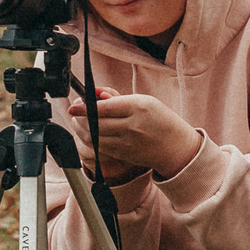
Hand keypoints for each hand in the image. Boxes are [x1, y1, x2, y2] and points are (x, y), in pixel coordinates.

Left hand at [80, 88, 201, 181]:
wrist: (175, 146)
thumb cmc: (159, 119)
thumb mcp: (143, 100)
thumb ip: (118, 98)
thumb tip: (96, 95)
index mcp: (138, 107)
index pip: (104, 107)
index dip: (84, 107)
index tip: (74, 105)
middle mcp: (132, 126)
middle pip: (96, 124)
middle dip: (80, 118)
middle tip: (75, 112)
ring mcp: (127, 143)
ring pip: (95, 138)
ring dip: (82, 130)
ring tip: (79, 121)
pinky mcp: (123, 155)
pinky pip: (100, 147)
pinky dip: (91, 139)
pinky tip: (89, 132)